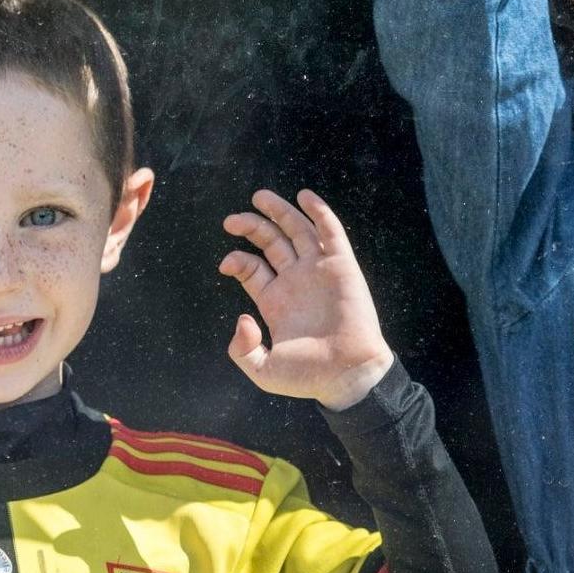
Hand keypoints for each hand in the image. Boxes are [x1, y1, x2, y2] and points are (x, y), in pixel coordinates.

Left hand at [219, 189, 394, 409]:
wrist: (347, 374)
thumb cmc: (309, 376)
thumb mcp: (264, 370)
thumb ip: (242, 351)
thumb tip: (242, 318)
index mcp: (275, 301)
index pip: (252, 268)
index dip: (237, 260)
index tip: (226, 263)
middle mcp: (295, 281)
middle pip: (271, 242)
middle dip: (251, 227)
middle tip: (231, 221)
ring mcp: (318, 271)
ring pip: (297, 231)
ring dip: (280, 212)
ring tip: (259, 197)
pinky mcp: (342, 266)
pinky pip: (330, 232)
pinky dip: (319, 212)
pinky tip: (305, 196)